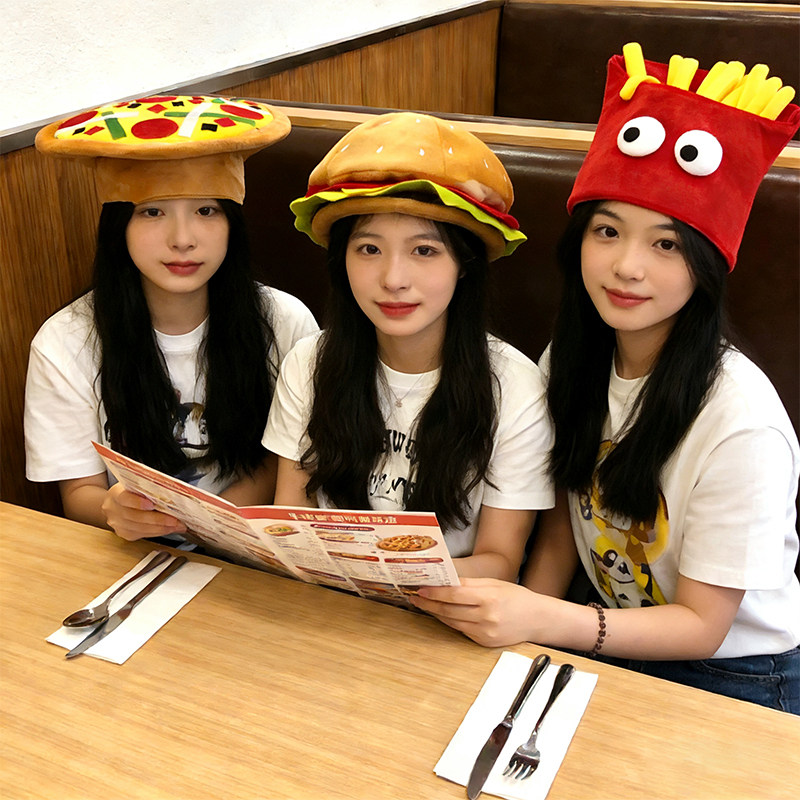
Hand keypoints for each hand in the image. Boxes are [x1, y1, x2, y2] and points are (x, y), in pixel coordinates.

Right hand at [101, 483, 185, 540]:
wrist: (116, 502)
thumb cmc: (131, 491)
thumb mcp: (136, 485)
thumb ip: (148, 488)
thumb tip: (171, 495)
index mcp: (115, 493)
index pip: (124, 498)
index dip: (137, 502)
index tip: (152, 504)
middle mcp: (113, 509)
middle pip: (135, 517)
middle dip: (158, 520)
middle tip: (175, 520)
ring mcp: (117, 523)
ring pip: (140, 529)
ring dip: (162, 528)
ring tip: (177, 526)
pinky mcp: (124, 533)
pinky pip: (143, 535)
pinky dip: (158, 532)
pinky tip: (169, 529)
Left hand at [410, 578, 539, 647]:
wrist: (536, 619)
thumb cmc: (515, 597)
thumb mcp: (494, 584)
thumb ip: (470, 583)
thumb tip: (445, 582)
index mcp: (489, 598)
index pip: (454, 594)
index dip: (435, 592)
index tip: (421, 588)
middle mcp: (486, 617)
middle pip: (449, 610)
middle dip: (429, 603)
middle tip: (416, 596)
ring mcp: (485, 632)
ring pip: (452, 622)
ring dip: (436, 613)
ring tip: (425, 604)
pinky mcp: (484, 642)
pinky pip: (461, 631)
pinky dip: (450, 622)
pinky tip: (442, 614)